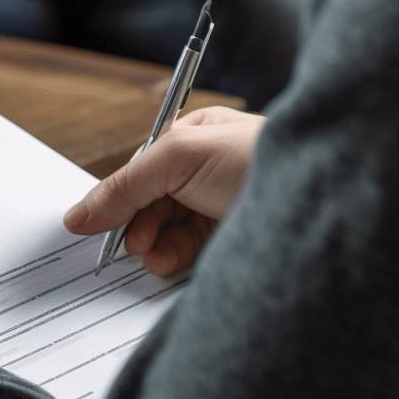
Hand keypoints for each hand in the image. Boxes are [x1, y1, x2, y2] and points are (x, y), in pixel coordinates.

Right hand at [63, 107, 265, 275]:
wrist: (318, 196)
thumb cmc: (257, 157)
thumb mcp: (180, 155)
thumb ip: (126, 184)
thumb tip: (79, 213)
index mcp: (194, 136)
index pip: (142, 168)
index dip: (120, 195)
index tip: (97, 222)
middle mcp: (205, 169)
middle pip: (151, 203)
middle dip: (138, 224)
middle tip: (134, 242)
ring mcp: (217, 204)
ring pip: (167, 232)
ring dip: (154, 245)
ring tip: (154, 253)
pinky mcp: (229, 239)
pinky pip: (188, 254)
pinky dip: (173, 260)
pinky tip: (170, 262)